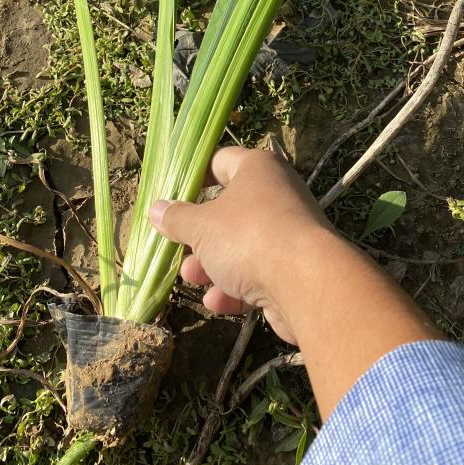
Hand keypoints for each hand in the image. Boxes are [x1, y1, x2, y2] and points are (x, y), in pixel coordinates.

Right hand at [150, 144, 440, 417]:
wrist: (308, 283)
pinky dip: (236, 287)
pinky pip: (259, 273)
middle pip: (229, 209)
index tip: (171, 198)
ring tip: (191, 278)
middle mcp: (277, 194)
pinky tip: (217, 302)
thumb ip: (177, 219)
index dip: (194, 178)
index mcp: (257, 169)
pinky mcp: (296, 268)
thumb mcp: (202, 227)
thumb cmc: (249, 238)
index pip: (220, 161)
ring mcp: (289, 232)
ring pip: (242, 245)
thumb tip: (155, 209)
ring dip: (213, 264)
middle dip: (200, 234)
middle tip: (177, 247)